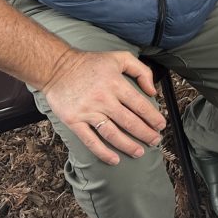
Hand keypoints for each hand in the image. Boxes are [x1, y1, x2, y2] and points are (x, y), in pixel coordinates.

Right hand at [41, 49, 166, 165]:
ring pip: (112, 134)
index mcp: (116, 84)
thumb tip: (152, 91)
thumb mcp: (119, 57)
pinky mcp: (74, 121)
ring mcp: (88, 112)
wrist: (57, 68)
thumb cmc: (90, 63)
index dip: (153, 117)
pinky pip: (90, 141)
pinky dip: (103, 152)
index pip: (140, 105)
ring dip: (128, 145)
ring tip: (139, 152)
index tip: (161, 125)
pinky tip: (114, 160)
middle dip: (145, 133)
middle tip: (155, 141)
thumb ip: (141, 71)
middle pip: (129, 121)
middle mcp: (103, 99)